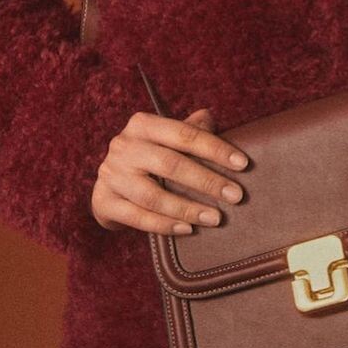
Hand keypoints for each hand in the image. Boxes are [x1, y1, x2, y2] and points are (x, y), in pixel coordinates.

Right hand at [91, 107, 249, 235]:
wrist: (109, 184)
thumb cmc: (148, 158)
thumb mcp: (165, 139)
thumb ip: (188, 129)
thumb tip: (211, 118)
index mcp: (142, 124)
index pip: (184, 134)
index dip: (215, 148)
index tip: (243, 164)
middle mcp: (123, 146)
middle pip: (170, 164)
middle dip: (207, 181)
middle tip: (236, 196)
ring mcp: (111, 175)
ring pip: (153, 195)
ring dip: (187, 208)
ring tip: (216, 218)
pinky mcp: (104, 202)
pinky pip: (138, 218)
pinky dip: (165, 225)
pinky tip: (188, 230)